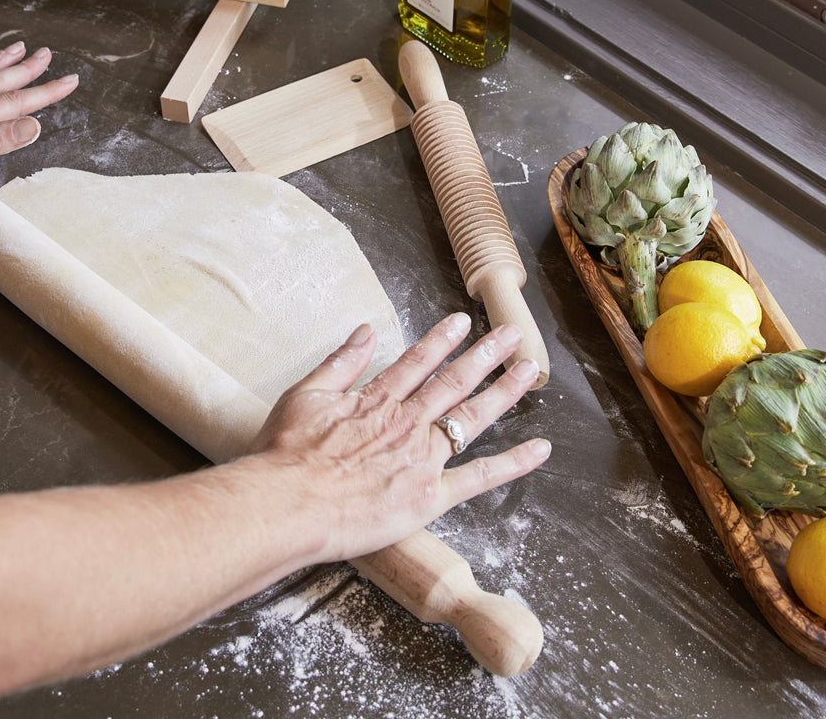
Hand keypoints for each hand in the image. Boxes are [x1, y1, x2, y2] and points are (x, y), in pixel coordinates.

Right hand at [250, 312, 549, 562]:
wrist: (289, 503)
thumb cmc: (286, 455)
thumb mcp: (304, 395)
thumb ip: (340, 363)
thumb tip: (364, 331)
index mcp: (377, 399)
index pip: (418, 361)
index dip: (442, 339)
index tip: (463, 322)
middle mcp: (407, 421)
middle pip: (454, 381)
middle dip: (487, 355)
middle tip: (513, 334)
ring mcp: (423, 457)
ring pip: (473, 416)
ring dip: (504, 391)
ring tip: (529, 370)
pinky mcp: (431, 495)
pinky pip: (480, 476)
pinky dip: (513, 463)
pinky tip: (540, 448)